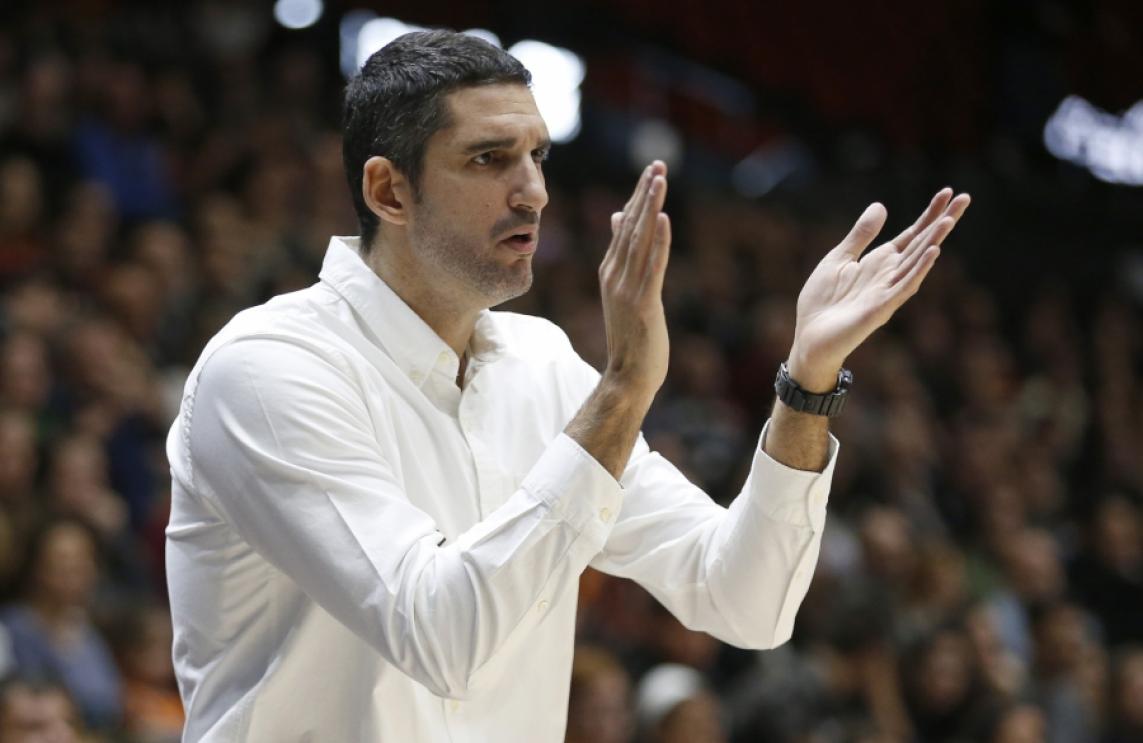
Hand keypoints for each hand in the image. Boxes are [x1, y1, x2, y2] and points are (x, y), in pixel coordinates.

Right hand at [597, 161, 671, 399]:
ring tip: (660, 179)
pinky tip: (665, 218)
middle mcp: (614, 275)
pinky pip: (653, 265)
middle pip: (630, 226)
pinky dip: (659, 241)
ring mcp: (627, 289)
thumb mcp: (624, 293)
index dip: (638, 197)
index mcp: (609, 272)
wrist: (627, 376)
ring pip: (640, 239)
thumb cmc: (631, 338)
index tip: (650, 172)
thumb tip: (616, 220)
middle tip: (657, 163)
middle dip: (644, 193)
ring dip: (650, 207)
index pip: (623, 226)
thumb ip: (622, 258)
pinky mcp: (643, 302)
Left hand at [788, 189, 970, 389]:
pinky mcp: (881, 307)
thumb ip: (861, 235)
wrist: (809, 336)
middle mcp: (889, 274)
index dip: (929, 214)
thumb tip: (881, 205)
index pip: (912, 234)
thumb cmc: (823, 301)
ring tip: (949, 220)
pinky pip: (905, 286)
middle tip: (965, 197)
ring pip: (917, 262)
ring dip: (933, 241)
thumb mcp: (839, 259)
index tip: (948, 192)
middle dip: (942, 221)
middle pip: (921, 243)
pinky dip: (919, 269)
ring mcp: (888, 291)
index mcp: (880, 262)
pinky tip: (933, 252)